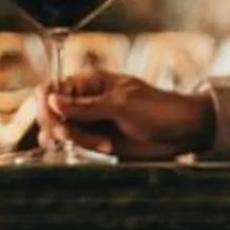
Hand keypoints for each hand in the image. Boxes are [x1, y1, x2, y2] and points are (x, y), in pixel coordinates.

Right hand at [44, 71, 218, 162]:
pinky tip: (104, 147)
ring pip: (63, 131)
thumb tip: (52, 100)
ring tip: (104, 144)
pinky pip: (77, 144)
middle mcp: (86, 100)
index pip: (51, 89)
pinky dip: (85, 148)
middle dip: (60, 127)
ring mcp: (91, 120)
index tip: (54, 122)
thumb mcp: (121, 105)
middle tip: (72, 137)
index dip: (46, 106)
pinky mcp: (97, 139)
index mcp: (90, 82)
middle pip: (52, 112)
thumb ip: (86, 107)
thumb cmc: (157, 110)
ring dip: (77, 139)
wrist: (182, 132)